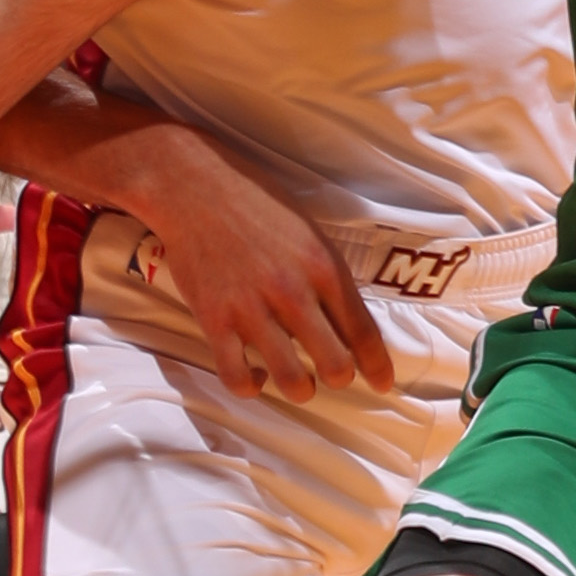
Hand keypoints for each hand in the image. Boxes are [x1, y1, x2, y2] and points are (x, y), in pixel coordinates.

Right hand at [119, 142, 396, 405]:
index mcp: (323, 267)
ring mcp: (252, 309)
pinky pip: (236, 376)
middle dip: (340, 378)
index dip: (378, 367)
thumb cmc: (256, 203)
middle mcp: (292, 292)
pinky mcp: (214, 320)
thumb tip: (347, 318)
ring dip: (301, 389)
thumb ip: (329, 273)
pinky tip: (254, 374)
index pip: (363, 331)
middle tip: (332, 374)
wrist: (193, 186)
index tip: (382, 385)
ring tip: (298, 381)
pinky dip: (250, 386)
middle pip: (335, 364)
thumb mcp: (309, 230)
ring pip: (292, 380)